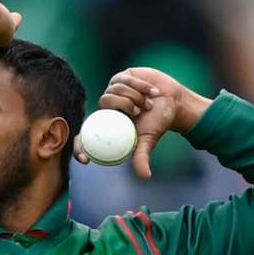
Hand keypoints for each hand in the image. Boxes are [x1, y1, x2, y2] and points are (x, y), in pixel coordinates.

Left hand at [75, 67, 212, 178]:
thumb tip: (145, 176)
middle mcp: (107, 108)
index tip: (85, 161)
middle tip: (140, 111)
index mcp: (108, 125)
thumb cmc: (158, 122)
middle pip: (104, 102)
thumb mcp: (148, 140)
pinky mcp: (121, 78)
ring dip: (136, 96)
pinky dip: (141, 87)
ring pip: (115, 88)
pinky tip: (152, 92)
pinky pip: (124, 79)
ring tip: (148, 103)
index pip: (86, 136)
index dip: (79, 147)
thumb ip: (141, 156)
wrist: (174, 101)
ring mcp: (113, 91)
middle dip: (125, 105)